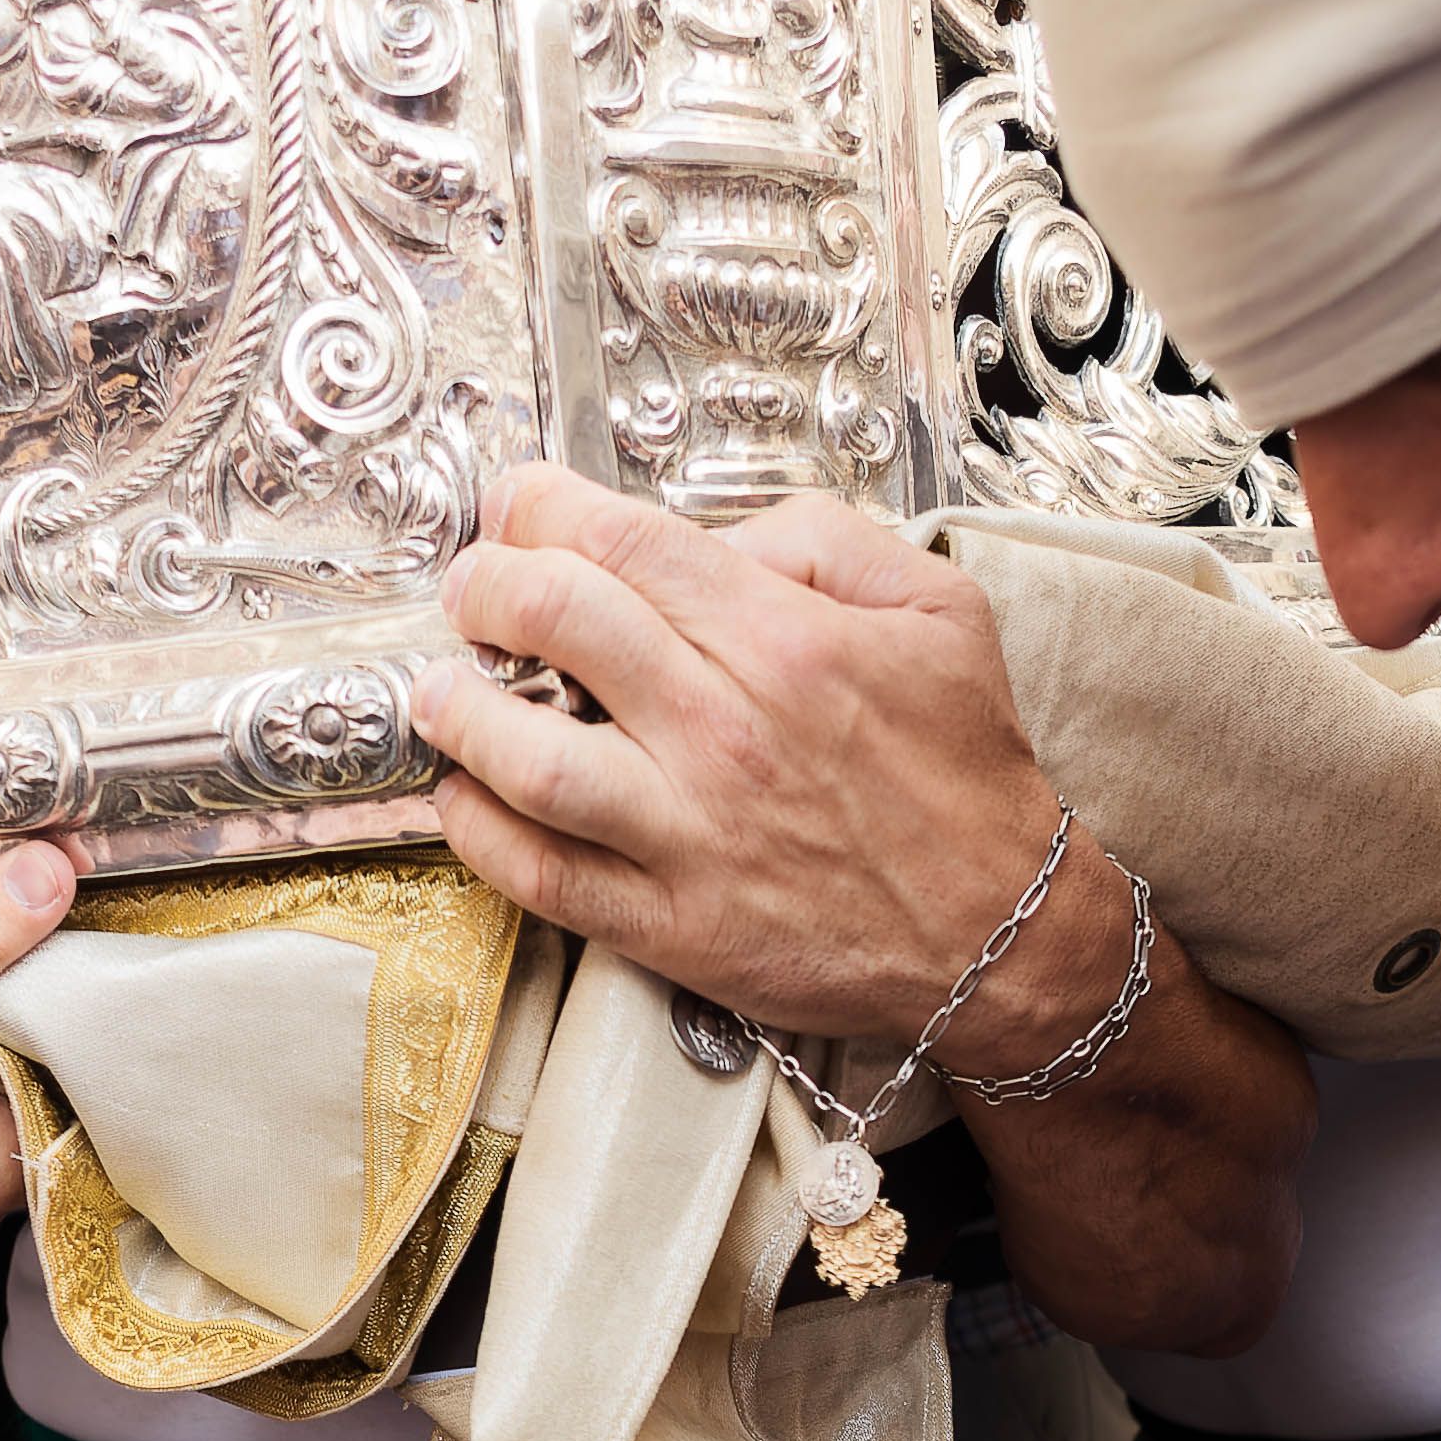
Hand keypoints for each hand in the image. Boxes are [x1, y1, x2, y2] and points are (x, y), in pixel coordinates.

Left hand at [415, 468, 1128, 1071]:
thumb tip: (716, 537)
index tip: (516, 506)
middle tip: (473, 587)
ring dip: (456, 707)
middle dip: (485, 585)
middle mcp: (723, 731)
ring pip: (523, 752)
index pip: (619, 540)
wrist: (999, 934)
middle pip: (552, 620)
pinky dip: (477, 830)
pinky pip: (539, 874)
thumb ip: (823, 539)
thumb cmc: (966, 777)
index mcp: (784, 639)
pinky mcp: (668, 924)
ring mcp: (688, 834)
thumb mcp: (937, 607)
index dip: (539, 507)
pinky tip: (463, 794)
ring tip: (442, 687)